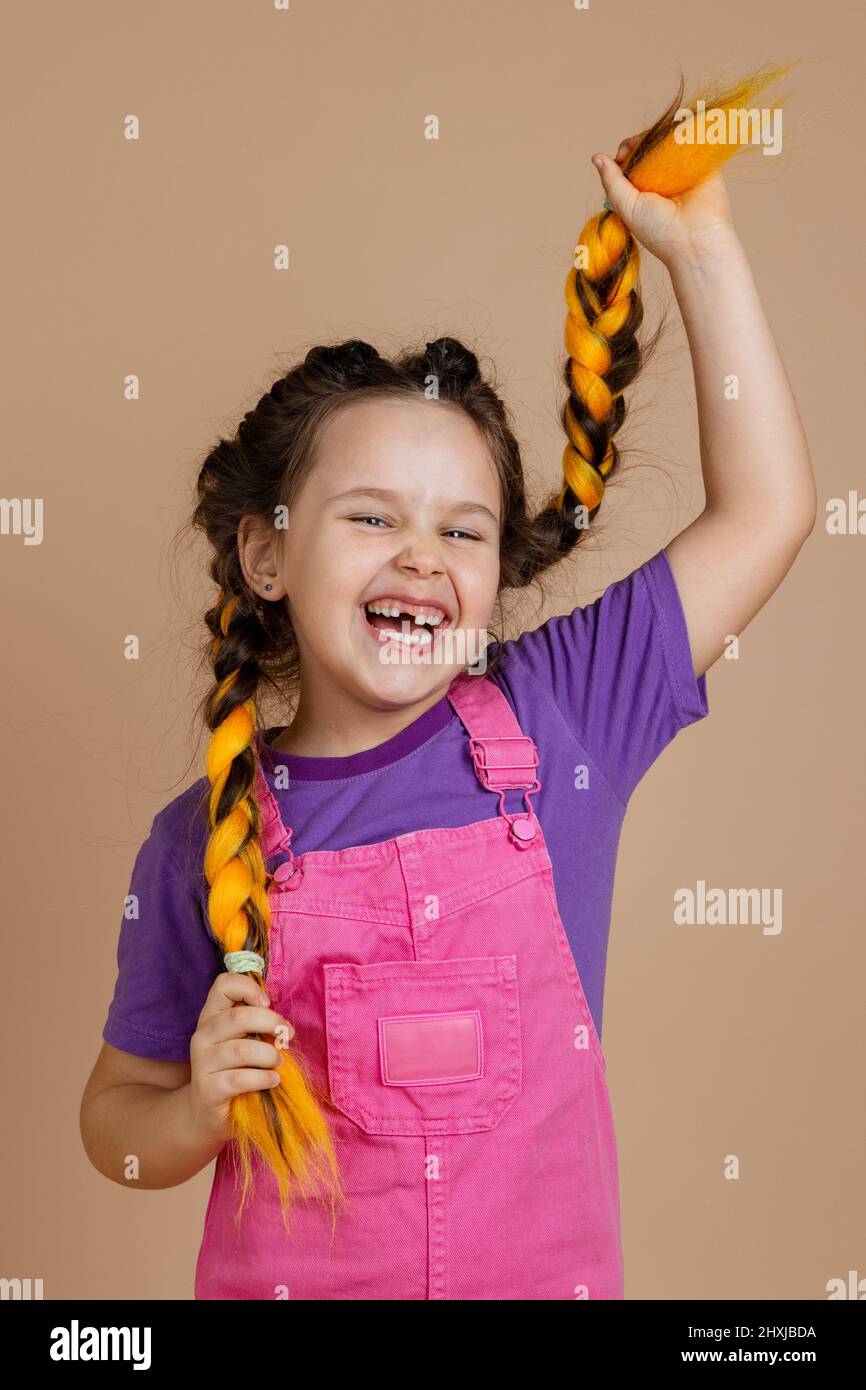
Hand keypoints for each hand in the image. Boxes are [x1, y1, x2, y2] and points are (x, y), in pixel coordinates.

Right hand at [187, 971, 294, 1144]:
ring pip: (241, 1050)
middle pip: (238, 1017)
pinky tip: (273, 1081)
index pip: (223, 985)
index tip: (267, 1002)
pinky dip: (263, 1078)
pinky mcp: (208, 1090)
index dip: (248, 987)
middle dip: (270, 1023)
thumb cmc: (234, 1070)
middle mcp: (203, 1036)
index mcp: (212, 1017)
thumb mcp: (243, 1041)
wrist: (207, 1113)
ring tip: (279, 1063)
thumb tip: (282, 1020)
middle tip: (286, 1035)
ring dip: (269, 1055)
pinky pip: (240, 1079)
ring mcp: (202, 1063)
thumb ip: (256, 1024)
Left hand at [591, 133, 736, 267]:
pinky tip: (670, 135)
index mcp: (643, 191)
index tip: (621, 156)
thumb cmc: (659, 230)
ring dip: (657, 137)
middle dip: (638, 143)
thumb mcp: (626, 206)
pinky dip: (680, 133)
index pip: (631, 162)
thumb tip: (597, 157)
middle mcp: (662, 180)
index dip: (625, 154)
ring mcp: (683, 171)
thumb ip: (611, 181)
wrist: (696, 239)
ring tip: (650, 142)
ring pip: (667, 142)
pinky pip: (690, 140)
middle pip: (648, 149)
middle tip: (632, 148)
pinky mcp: (703, 163)